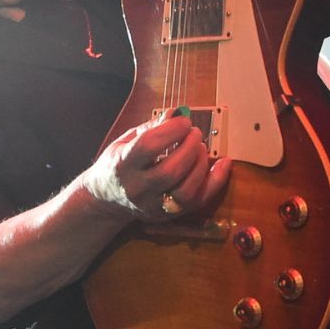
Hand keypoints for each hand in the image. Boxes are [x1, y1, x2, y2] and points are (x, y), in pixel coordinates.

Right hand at [82, 112, 232, 222]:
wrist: (106, 200)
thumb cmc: (118, 164)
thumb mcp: (125, 141)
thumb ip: (150, 128)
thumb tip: (176, 113)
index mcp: (122, 165)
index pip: (148, 146)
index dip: (171, 130)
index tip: (183, 121)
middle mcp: (137, 189)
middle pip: (169, 172)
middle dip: (189, 148)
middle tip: (196, 133)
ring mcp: (153, 205)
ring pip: (185, 192)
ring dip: (201, 166)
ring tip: (202, 149)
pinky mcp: (168, 215)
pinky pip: (197, 202)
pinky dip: (215, 182)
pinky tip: (223, 164)